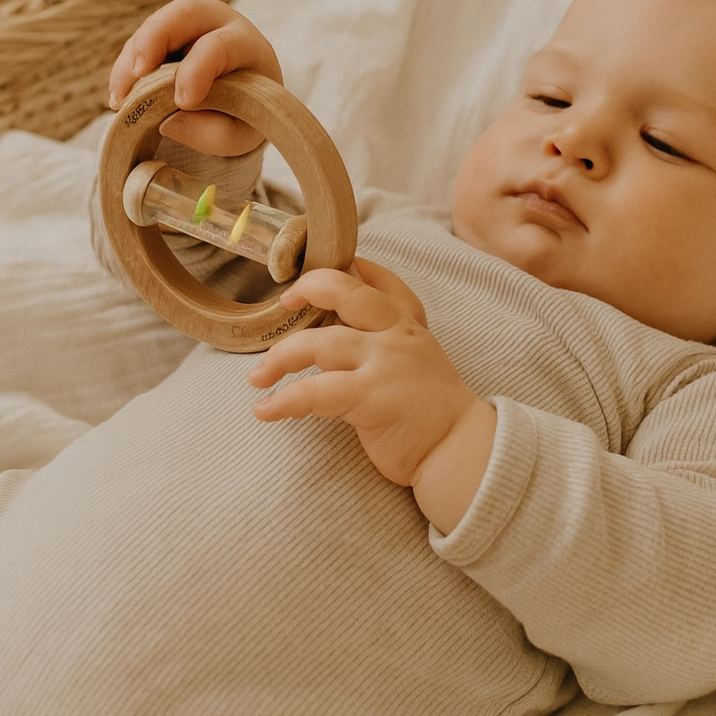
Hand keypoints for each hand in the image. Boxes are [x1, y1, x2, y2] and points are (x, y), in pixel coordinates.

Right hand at [108, 0, 283, 155]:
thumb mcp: (241, 135)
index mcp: (245, 44)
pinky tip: (119, 98)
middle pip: (183, 13)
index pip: (220, 46)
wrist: (243, 100)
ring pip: (153, 27)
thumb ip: (213, 133)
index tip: (183, 100)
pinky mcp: (161, 35)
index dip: (198, 70)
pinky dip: (124, 69)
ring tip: (120, 99)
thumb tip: (168, 122)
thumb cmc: (245, 114)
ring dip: (131, 60)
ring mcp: (186, 24)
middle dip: (154, 39)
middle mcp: (216, 22)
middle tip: (137, 72)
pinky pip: (137, 44)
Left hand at [248, 259, 496, 532]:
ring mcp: (385, 363)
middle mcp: (396, 334)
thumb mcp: (419, 356)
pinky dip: (284, 400)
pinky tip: (265, 410)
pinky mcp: (371, 397)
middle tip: (283, 304)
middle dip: (307, 289)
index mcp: (408, 323)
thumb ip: (390, 333)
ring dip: (279, 357)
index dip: (346, 266)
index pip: (378, 279)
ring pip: (319, 343)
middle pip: (345, 291)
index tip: (314, 268)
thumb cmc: (432, 408)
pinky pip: (315, 392)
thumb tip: (351, 310)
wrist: (459, 450)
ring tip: (256, 376)